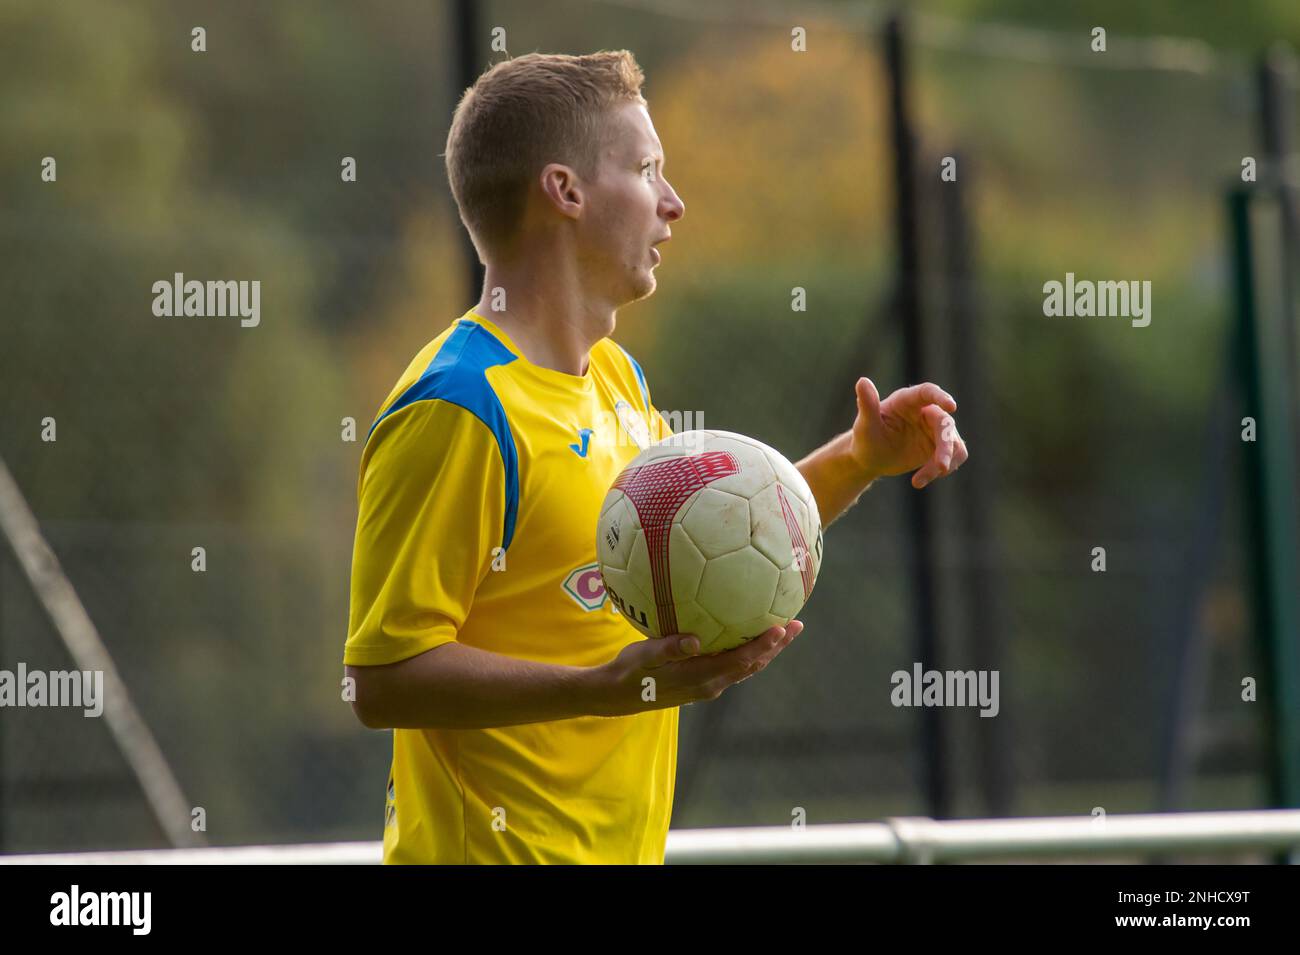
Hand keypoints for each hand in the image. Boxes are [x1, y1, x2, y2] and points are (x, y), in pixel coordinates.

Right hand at [590, 621, 804, 715]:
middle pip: (753, 665)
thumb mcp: (643, 657)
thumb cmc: (628, 672)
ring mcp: (708, 686)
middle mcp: (711, 685)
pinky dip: (748, 653)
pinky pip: (733, 667)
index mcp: (701, 677)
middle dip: (776, 646)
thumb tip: (695, 641)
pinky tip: (747, 637)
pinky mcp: (702, 683)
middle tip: (797, 624)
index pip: (741, 660)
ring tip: (784, 630)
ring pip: (746, 668)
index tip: (782, 628)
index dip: (764, 645)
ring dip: (767, 651)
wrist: (617, 696)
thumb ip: (669, 648)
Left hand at [849, 378, 967, 488]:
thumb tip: (862, 381)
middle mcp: (925, 411)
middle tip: (941, 467)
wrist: (871, 458)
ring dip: (943, 463)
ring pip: (954, 443)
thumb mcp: (865, 425)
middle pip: (945, 423)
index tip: (952, 406)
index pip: (927, 392)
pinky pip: (954, 456)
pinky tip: (919, 481)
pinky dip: (940, 470)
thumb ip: (867, 404)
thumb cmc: (866, 437)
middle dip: (945, 446)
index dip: (940, 397)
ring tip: (918, 481)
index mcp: (907, 401)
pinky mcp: (940, 445)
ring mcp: (935, 429)